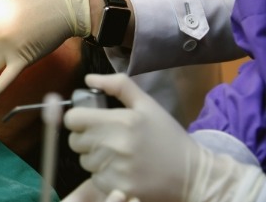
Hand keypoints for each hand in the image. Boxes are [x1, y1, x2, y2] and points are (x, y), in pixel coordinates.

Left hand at [64, 73, 265, 201]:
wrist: (193, 173)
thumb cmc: (167, 136)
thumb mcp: (147, 104)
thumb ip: (118, 86)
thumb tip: (88, 78)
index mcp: (120, 120)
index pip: (73, 119)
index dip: (78, 119)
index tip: (88, 121)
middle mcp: (114, 145)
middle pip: (74, 141)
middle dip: (86, 138)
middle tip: (106, 139)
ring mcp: (115, 169)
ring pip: (84, 160)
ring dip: (94, 157)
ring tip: (117, 155)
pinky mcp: (117, 187)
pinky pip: (95, 178)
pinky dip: (103, 175)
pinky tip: (122, 170)